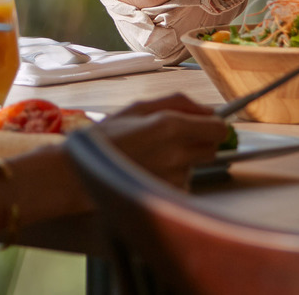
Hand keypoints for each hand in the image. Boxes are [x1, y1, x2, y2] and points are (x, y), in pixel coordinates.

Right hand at [92, 97, 231, 189]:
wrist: (82, 173)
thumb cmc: (108, 137)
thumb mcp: (138, 107)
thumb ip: (178, 102)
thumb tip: (209, 109)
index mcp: (169, 125)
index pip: (217, 128)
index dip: (214, 125)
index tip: (205, 125)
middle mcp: (176, 153)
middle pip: (211, 149)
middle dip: (199, 142)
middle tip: (174, 140)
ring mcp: (174, 178)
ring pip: (196, 166)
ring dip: (183, 161)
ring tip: (153, 157)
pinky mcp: (168, 196)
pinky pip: (183, 183)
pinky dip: (173, 177)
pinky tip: (150, 172)